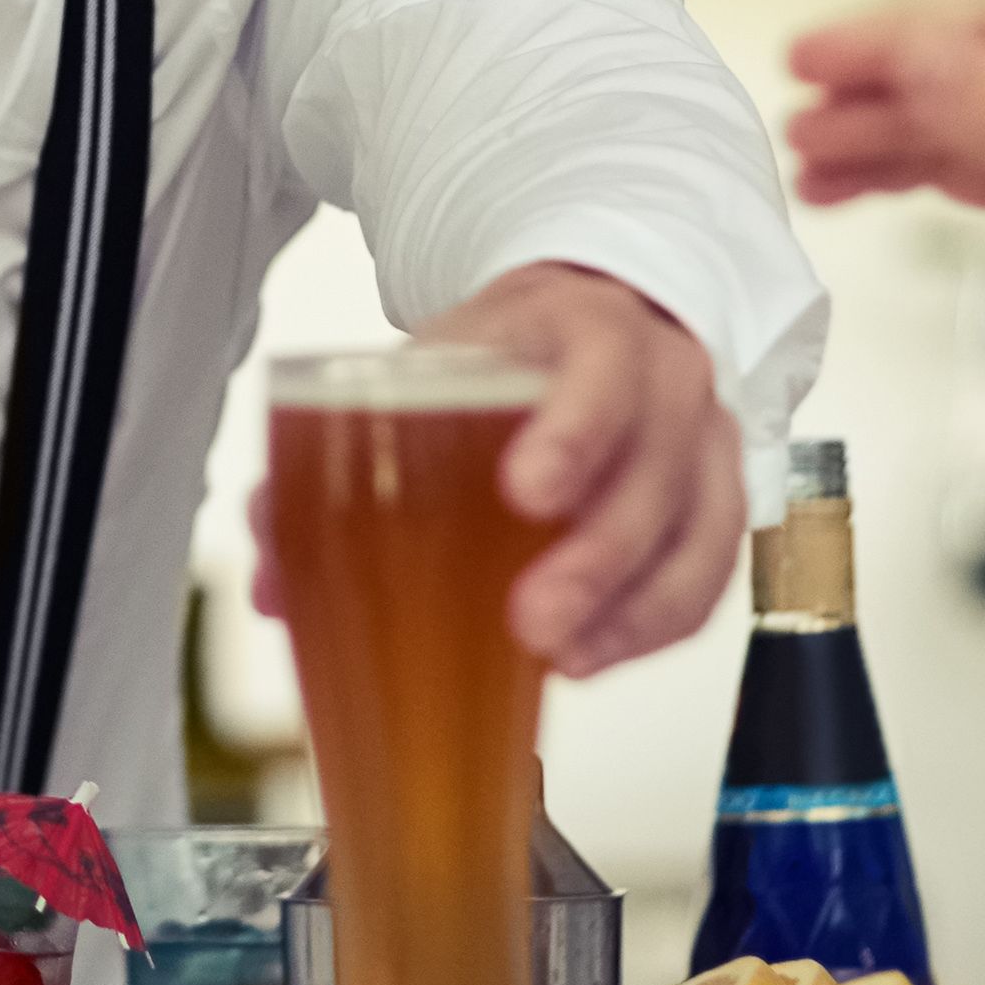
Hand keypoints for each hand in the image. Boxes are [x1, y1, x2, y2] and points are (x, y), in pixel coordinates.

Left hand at [250, 262, 744, 673]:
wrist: (588, 324)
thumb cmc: (510, 354)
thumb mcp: (432, 366)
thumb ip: (345, 448)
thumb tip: (270, 560)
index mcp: (590, 330)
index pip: (603, 370)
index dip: (573, 433)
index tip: (525, 491)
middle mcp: (664, 381)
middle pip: (656, 471)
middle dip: (595, 558)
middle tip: (531, 620)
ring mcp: (702, 443)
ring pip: (698, 534)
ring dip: (630, 609)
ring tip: (561, 660)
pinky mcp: (715, 503)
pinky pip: (708, 577)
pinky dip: (653, 626)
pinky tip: (592, 657)